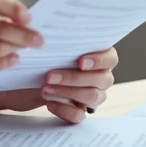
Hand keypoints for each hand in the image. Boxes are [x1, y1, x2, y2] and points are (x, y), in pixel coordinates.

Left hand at [0, 47, 117, 123]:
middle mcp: (102, 77)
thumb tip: (50, 31)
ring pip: (92, 97)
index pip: (111, 58)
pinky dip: (64, 109)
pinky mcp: (80, 111)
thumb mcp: (54, 46)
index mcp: (101, 57)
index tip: (81, 62)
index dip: (99, 60)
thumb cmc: (50, 56)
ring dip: (67, 92)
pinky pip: (79, 116)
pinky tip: (49, 103)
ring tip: (45, 89)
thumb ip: (61, 39)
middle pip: (101, 80)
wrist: (34, 77)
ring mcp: (94, 96)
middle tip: (50, 76)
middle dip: (74, 78)